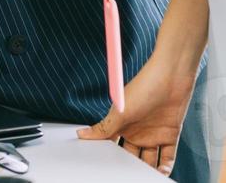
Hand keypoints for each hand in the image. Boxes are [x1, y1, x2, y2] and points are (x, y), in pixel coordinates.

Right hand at [78, 56, 197, 173]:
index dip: (110, 156)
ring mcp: (153, 134)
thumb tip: (81, 134)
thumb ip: (103, 128)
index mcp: (120, 124)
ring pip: (149, 159)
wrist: (171, 78)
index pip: (112, 145)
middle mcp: (136, 130)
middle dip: (128, 166)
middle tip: (126, 174)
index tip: (107, 168)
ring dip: (148, 169)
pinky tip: (160, 172)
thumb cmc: (144, 87)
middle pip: (131, 155)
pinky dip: (165, 167)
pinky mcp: (169, 135)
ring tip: (143, 176)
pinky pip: (167, 156)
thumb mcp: (120, 111)